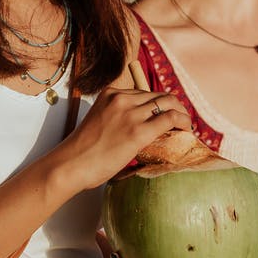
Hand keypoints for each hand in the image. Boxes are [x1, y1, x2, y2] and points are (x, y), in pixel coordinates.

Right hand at [49, 88, 192, 190]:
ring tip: (186, 125)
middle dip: (174, 105)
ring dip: (182, 113)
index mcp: (110, 94)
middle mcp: (121, 98)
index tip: (167, 113)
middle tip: (182, 119)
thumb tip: (137, 131)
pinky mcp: (138, 131)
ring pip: (168, 103)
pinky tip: (187, 130)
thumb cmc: (82, 152)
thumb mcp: (99, 123)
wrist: (70, 164)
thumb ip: (117, 119)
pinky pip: (169, 118)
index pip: (144, 93)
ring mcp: (130, 113)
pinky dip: (182, 121)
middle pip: (159, 95)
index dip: (159, 103)